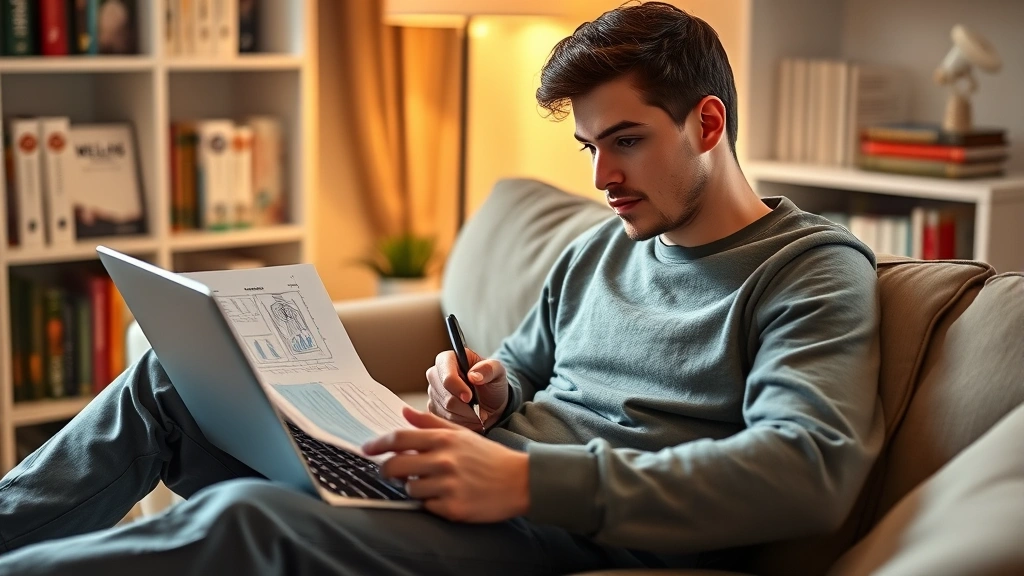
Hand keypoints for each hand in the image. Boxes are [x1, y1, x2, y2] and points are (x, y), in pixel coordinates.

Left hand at [363, 407, 528, 522]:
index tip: (367, 448)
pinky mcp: (453, 508)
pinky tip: (446, 496)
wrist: (519, 481)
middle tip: (392, 472)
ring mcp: (448, 486)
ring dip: (414, 487)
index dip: (378, 444)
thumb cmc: (488, 457)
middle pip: (395, 467)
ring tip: (432, 484)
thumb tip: (404, 412)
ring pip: (409, 489)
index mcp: (444, 440)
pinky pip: (426, 507)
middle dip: (388, 470)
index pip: (399, 439)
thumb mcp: (462, 434)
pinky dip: (431, 503)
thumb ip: (431, 423)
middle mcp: (444, 461)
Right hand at [427, 349, 508, 430]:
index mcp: (448, 359)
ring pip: (446, 408)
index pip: (446, 374)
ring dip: (465, 413)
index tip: (470, 397)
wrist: (489, 403)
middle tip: (480, 407)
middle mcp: (435, 374)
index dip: (457, 386)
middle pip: (445, 394)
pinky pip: (444, 418)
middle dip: (465, 404)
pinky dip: (460, 420)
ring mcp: (432, 392)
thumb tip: (473, 376)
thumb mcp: (497, 371)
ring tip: (477, 411)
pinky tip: (469, 415)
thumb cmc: (491, 382)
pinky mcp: (433, 408)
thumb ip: (488, 369)